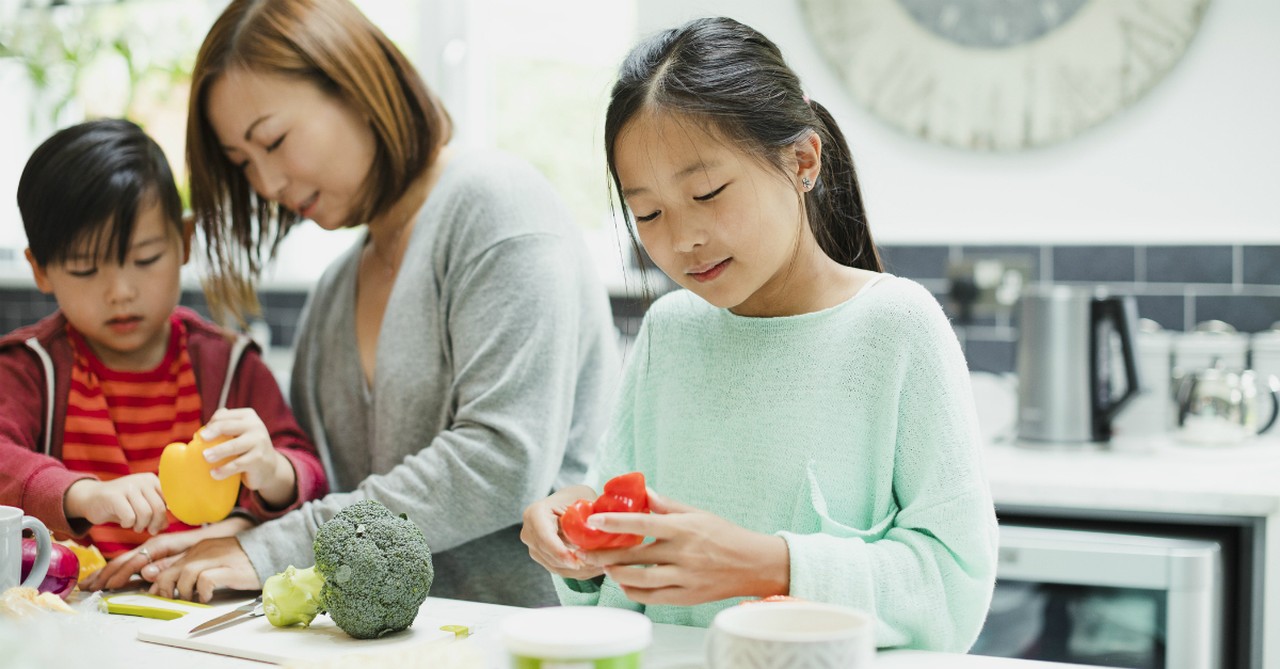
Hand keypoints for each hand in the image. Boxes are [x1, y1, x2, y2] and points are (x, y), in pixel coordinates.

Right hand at [64, 474, 167, 534]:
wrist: (90, 498)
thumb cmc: (119, 504)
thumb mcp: (140, 506)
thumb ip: (155, 513)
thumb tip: (166, 525)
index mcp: (152, 480)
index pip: (169, 500)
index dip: (165, 516)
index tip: (158, 525)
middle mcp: (142, 480)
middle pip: (158, 508)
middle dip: (154, 524)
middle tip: (148, 530)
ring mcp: (128, 486)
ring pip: (145, 514)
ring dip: (140, 526)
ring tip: (134, 526)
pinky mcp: (114, 496)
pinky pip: (130, 517)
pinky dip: (128, 524)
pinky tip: (123, 522)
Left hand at [144, 536, 260, 601]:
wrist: (270, 549)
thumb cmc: (241, 559)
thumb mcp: (214, 559)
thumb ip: (193, 568)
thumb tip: (170, 583)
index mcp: (200, 548)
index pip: (169, 565)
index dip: (159, 583)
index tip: (158, 595)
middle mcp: (205, 551)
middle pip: (173, 570)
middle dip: (165, 589)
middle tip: (170, 600)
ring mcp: (218, 559)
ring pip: (187, 574)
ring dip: (184, 591)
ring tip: (192, 599)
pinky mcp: (230, 569)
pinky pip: (207, 579)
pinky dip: (202, 591)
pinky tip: (208, 597)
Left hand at [201, 408, 295, 506]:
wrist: (269, 466)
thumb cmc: (247, 447)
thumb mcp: (239, 432)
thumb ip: (224, 426)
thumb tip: (201, 433)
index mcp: (247, 416)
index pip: (223, 416)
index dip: (210, 424)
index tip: (202, 435)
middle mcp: (255, 426)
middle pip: (227, 427)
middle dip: (212, 432)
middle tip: (200, 439)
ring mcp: (258, 442)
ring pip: (233, 446)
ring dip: (217, 451)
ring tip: (206, 457)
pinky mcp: (258, 459)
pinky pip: (237, 464)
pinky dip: (223, 470)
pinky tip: (214, 474)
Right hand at [520, 485, 605, 580]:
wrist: (565, 503)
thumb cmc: (574, 498)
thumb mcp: (581, 500)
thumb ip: (587, 514)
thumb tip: (601, 528)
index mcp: (535, 514)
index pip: (545, 538)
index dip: (560, 552)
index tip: (577, 562)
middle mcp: (529, 532)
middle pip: (550, 556)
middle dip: (573, 564)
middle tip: (598, 565)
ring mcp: (533, 547)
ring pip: (555, 567)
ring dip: (578, 570)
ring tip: (600, 567)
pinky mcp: (542, 558)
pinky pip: (559, 570)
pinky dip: (577, 571)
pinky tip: (594, 568)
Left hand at [580, 490, 790, 605]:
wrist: (754, 564)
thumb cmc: (725, 535)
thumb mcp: (698, 514)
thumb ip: (668, 505)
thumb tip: (643, 492)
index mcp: (684, 528)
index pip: (643, 523)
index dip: (616, 522)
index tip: (594, 521)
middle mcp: (683, 553)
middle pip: (636, 555)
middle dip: (607, 554)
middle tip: (588, 551)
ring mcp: (685, 577)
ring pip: (641, 579)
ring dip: (618, 574)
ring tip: (605, 567)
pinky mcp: (687, 596)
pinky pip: (653, 598)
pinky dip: (634, 592)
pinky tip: (625, 583)